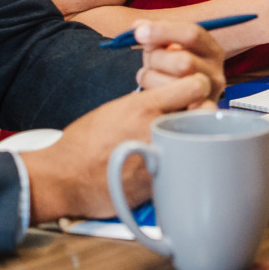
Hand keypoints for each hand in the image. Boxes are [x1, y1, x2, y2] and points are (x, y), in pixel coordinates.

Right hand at [22, 77, 212, 222]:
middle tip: (197, 115)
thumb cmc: (83, 142)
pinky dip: (184, 163)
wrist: (64, 178)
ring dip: (198, 138)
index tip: (194, 89)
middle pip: (205, 113)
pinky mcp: (160, 184)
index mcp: (143, 106)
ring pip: (200, 141)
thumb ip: (146, 103)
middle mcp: (155, 129)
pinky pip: (185, 167)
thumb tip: (170, 98)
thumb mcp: (114, 109)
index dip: (197, 86)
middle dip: (204, 113)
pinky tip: (174, 162)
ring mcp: (161, 158)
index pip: (193, 85)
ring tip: (188, 139)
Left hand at [132, 18, 225, 101]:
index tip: (138, 33)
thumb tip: (138, 27)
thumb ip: (154, 34)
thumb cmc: (170, 69)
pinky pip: (169, 106)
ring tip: (148, 77)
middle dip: (157, 60)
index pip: (192, 34)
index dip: (163, 31)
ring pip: (173, 85)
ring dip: (151, 79)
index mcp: (211, 49)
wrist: (179, 101)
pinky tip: (150, 91)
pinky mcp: (196, 116)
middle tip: (148, 61)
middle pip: (184, 62)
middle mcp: (216, 73)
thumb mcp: (165, 47)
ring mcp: (208, 97)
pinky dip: (154, 95)